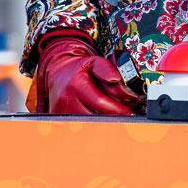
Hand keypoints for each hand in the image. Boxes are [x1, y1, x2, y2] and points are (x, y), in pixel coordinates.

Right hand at [28, 35, 142, 115]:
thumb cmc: (78, 68)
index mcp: (76, 85)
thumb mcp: (93, 61)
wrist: (57, 72)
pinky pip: (82, 126)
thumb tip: (116, 79)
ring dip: (105, 122)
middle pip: (96, 117)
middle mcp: (66, 101)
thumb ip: (106, 68)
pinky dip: (94, 123)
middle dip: (114, 117)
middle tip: (127, 114)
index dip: (118, 109)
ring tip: (115, 115)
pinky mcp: (60, 120)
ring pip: (90, 125)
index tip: (130, 111)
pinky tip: (102, 117)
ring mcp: (61, 113)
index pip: (101, 103)